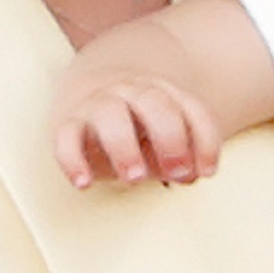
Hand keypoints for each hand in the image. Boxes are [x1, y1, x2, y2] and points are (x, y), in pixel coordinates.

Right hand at [53, 76, 221, 187]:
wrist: (90, 89)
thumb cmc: (139, 124)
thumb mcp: (166, 136)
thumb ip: (182, 155)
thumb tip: (190, 175)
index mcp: (163, 92)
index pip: (191, 110)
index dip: (205, 141)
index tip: (207, 172)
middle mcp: (131, 92)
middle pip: (154, 103)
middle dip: (170, 137)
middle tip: (176, 172)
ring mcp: (98, 103)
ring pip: (109, 114)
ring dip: (124, 147)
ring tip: (135, 177)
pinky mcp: (67, 122)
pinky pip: (66, 137)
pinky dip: (73, 160)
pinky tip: (84, 183)